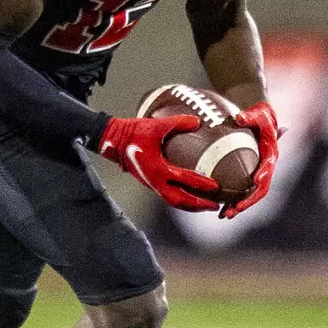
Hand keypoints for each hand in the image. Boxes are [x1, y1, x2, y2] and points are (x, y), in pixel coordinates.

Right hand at [98, 115, 220, 211]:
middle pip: (180, 200)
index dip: (201, 184)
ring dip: (189, 206)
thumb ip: (177, 123)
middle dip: (198, 205)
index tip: (215, 186)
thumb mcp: (156, 126)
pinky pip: (167, 196)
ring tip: (204, 206)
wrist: (112, 141)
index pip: (184, 180)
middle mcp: (155, 181)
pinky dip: (180, 200)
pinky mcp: (149, 182)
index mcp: (158, 169)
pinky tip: (188, 196)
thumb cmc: (132, 133)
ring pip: (173, 201)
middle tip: (214, 206)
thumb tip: (197, 121)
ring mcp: (151, 184)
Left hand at [221, 101, 280, 218]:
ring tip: (224, 216)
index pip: (268, 169)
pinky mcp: (248, 175)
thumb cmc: (261, 114)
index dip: (263, 176)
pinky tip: (219, 210)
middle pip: (259, 190)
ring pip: (250, 195)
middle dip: (248, 201)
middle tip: (234, 209)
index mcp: (271, 155)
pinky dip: (232, 201)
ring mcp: (257, 173)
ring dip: (238, 207)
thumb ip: (250, 116)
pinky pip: (241, 191)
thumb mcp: (258, 112)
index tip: (255, 182)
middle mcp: (266, 168)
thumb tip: (239, 118)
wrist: (262, 117)